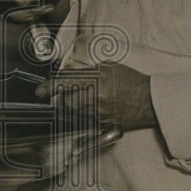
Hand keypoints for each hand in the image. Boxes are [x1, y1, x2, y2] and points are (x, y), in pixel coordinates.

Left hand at [35, 62, 155, 131]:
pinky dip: (86, 113)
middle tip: (71, 93)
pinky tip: (97, 107)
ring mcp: (100, 112)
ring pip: (75, 111)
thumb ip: (89, 70)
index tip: (40, 91)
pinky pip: (86, 119)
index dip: (50, 86)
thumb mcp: (110, 67)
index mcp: (98, 79)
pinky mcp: (103, 123)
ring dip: (76, 105)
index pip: (67, 82)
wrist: (150, 101)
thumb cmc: (131, 81)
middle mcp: (96, 97)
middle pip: (67, 101)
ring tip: (89, 99)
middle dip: (66, 97)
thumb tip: (71, 74)